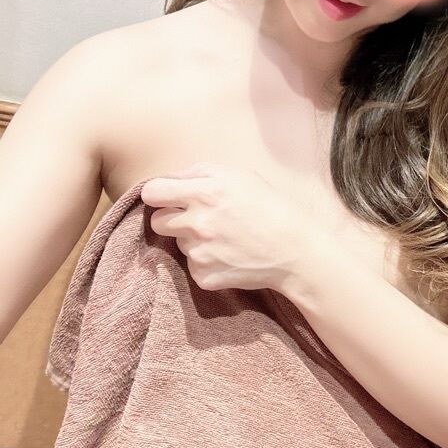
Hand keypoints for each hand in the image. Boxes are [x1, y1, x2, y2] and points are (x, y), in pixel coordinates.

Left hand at [140, 162, 313, 292]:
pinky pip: (192, 265)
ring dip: (192, 240)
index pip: (153, 192)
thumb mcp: (241, 176)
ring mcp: (200, 252)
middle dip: (172, 219)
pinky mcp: (205, 276)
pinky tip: (228, 255)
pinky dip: (206, 261)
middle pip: (157, 221)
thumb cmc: (271, 208)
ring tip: (223, 237)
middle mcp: (198, 222)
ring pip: (177, 243)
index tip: (167, 198)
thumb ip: (201, 172)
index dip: (159, 195)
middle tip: (197, 219)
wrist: (295, 252)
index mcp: (205, 192)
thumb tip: (172, 178)